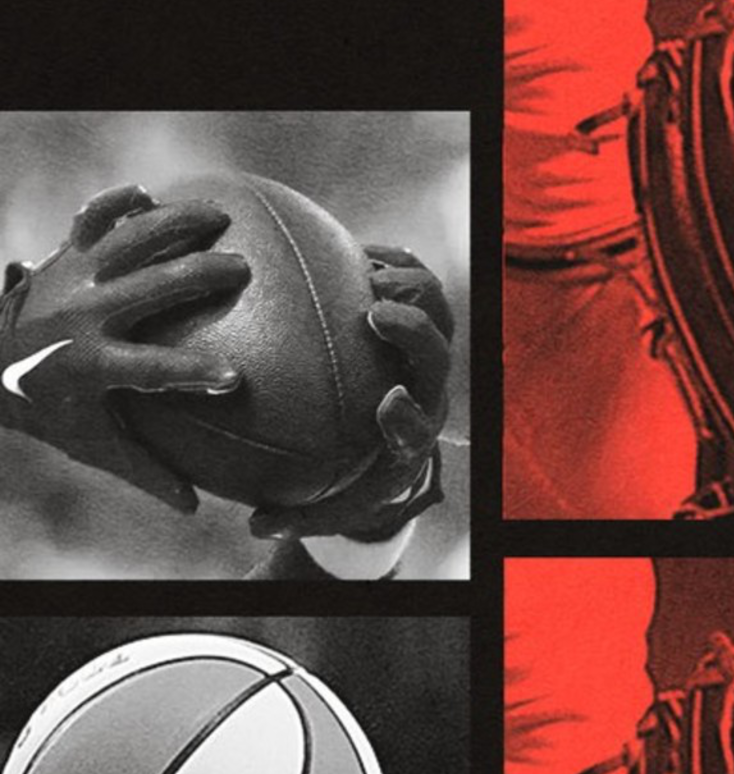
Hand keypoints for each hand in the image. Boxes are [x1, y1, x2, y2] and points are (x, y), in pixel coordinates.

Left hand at [0, 184, 251, 510]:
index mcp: (93, 363)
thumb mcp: (91, 442)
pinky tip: (146, 194)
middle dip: (199, 275)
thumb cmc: (48, 407)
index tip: (232, 378)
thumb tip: (196, 507)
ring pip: (130, 240)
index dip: (192, 374)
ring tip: (220, 217)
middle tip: (242, 272)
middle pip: (151, 288)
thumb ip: (145, 470)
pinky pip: (92, 220)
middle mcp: (84, 314)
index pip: (152, 370)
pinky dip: (115, 203)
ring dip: (176, 224)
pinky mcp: (66, 255)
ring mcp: (74, 277)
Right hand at [251, 243, 452, 542]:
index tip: (386, 402)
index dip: (407, 415)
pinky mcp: (419, 313)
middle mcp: (426, 387)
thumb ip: (298, 514)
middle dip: (414, 333)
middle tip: (376, 313)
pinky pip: (416, 276)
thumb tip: (255, 524)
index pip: (416, 426)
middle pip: (436, 355)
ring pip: (437, 310)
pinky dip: (392, 260)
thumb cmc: (358, 474)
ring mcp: (426, 348)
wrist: (393, 436)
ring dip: (409, 287)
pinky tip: (354, 249)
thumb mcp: (332, 503)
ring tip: (365, 269)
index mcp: (408, 433)